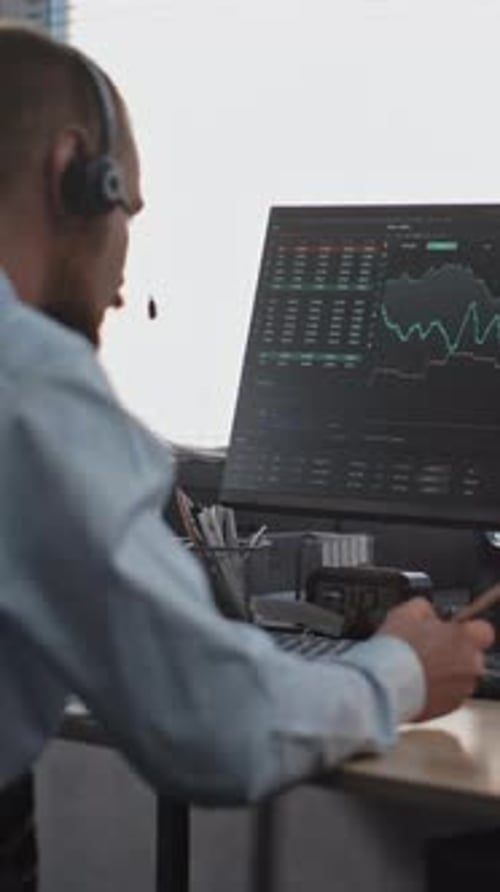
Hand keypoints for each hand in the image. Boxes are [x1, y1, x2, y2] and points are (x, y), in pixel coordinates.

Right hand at [377, 597, 494, 720]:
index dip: (466, 628)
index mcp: (467, 639)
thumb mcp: (408, 611)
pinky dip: (437, 689)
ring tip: (417, 667)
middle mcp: (472, 666)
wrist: (384, 685)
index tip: (452, 629)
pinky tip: (415, 682)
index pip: (484, 630)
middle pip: (471, 655)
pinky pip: (449, 694)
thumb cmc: (399, 648)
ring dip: (445, 672)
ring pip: (459, 676)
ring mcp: (463, 690)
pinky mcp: (450, 708)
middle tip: (428, 647)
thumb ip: (427, 609)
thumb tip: (429, 614)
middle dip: (454, 651)